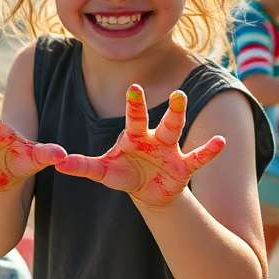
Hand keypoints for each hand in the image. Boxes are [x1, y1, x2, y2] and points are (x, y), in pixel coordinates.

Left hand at [54, 85, 224, 210]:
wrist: (147, 192)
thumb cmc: (124, 174)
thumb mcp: (103, 172)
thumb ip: (83, 166)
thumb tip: (57, 163)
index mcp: (134, 135)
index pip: (134, 116)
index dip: (135, 103)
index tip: (135, 87)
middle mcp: (154, 137)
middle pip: (160, 119)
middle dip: (167, 107)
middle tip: (174, 90)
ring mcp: (171, 150)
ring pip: (177, 130)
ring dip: (181, 116)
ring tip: (185, 99)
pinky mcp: (183, 167)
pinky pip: (198, 158)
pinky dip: (209, 150)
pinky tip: (220, 142)